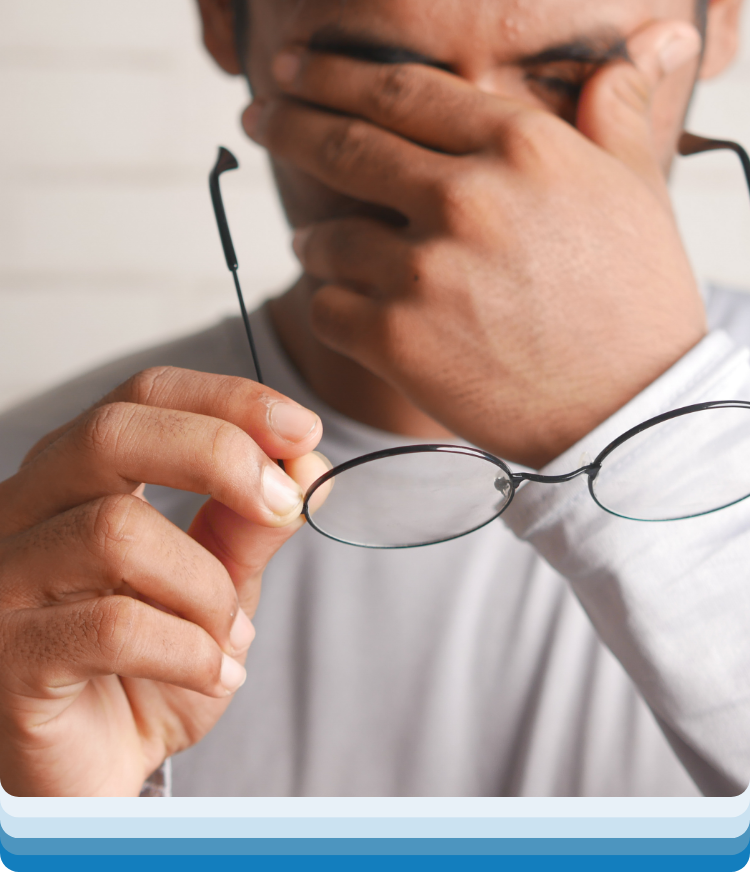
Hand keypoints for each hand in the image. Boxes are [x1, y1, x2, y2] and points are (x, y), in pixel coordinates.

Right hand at [0, 367, 325, 795]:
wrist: (99, 771)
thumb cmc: (147, 669)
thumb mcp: (217, 587)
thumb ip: (249, 526)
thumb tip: (305, 467)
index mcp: (78, 477)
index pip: (143, 397)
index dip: (228, 400)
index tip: (301, 429)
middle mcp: (27, 510)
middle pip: (112, 434)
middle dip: (219, 455)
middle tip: (282, 504)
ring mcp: (5, 579)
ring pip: (116, 532)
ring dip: (206, 587)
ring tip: (229, 633)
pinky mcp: (6, 654)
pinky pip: (111, 627)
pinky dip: (188, 650)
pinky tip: (210, 673)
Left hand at [245, 21, 706, 467]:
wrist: (631, 411)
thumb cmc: (636, 300)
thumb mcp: (639, 190)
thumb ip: (615, 114)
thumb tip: (637, 49)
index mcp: (519, 146)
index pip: (401, 90)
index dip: (333, 75)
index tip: (293, 69)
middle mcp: (463, 197)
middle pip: (343, 146)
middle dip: (288, 126)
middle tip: (258, 117)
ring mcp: (424, 271)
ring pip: (324, 238)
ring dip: (315, 241)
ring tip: (319, 247)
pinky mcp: (396, 340)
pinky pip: (325, 307)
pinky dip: (330, 305)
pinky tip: (349, 309)